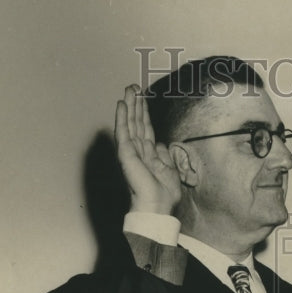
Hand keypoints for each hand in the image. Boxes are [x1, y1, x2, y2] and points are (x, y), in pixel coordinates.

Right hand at [114, 84, 182, 214]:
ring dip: (129, 105)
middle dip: (136, 104)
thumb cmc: (164, 194)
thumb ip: (163, 155)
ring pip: (129, 123)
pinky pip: (123, 131)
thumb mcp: (169, 170)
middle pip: (137, 122)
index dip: (144, 113)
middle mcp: (138, 151)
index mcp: (148, 155)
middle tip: (134, 86)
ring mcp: (131, 151)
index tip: (143, 98)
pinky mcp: (126, 153)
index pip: (146, 129)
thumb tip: (159, 143)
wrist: (157, 206)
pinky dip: (122, 117)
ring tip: (129, 89)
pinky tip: (122, 104)